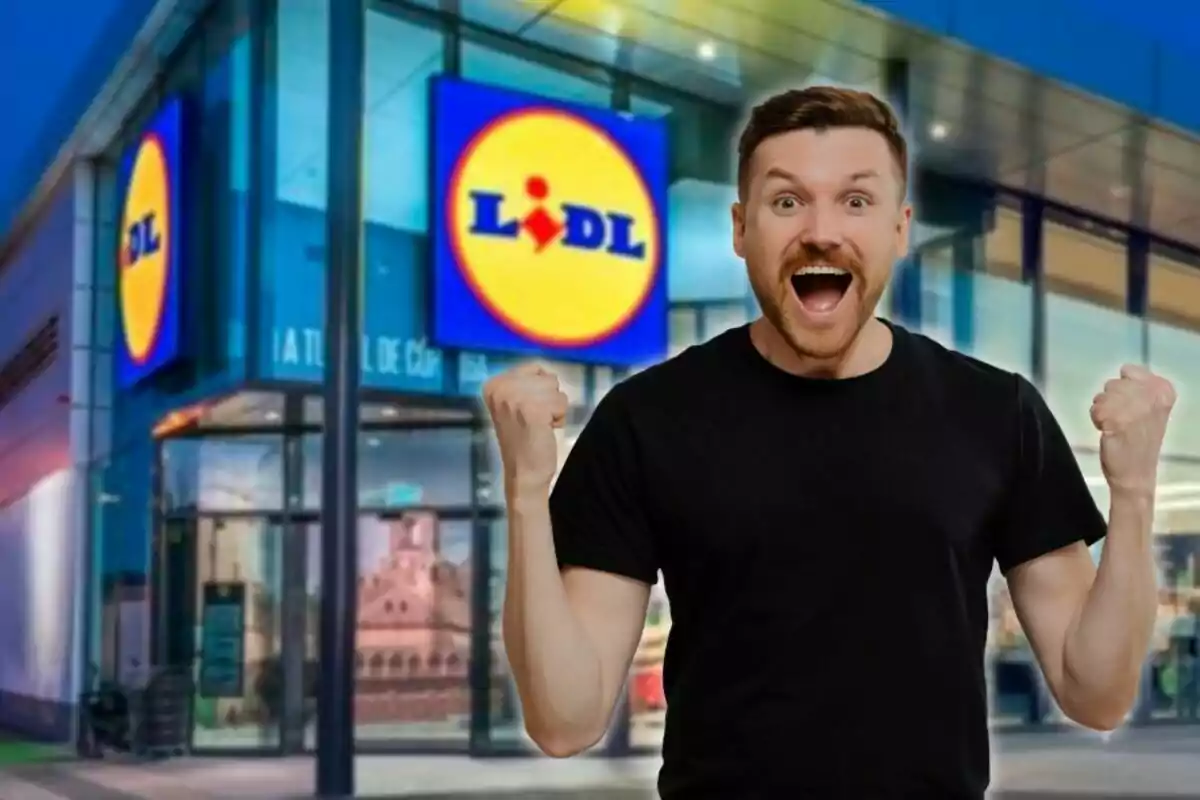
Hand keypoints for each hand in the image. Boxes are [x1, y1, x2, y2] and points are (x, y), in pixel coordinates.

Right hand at [483, 363, 569, 495]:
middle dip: (548, 400)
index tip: (527, 411)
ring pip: (556, 390)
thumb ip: (525, 384)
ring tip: (540, 426)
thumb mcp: (514, 404)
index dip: (540, 391)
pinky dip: (559, 418)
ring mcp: (515, 397)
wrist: (523, 473)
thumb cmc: (522, 440)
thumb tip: (546, 373)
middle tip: (535, 421)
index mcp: (493, 384)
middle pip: (547, 378)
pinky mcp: (532, 410)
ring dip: (555, 409)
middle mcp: (501, 387)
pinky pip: (561, 403)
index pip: (535, 368)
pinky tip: (546, 430)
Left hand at [1091, 364, 1175, 496]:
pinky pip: (1095, 408)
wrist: (1136, 473)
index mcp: (1165, 389)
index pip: (1129, 370)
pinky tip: (1108, 432)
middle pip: (1113, 383)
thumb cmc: (1140, 439)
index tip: (1132, 408)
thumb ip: (1140, 386)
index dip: (1123, 389)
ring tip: (1116, 426)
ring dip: (1103, 410)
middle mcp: (1154, 394)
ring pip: (1102, 395)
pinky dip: (1096, 419)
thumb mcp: (1150, 407)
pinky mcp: (1117, 418)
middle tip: (1122, 420)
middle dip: (1111, 400)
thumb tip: (1125, 369)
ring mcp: (1136, 406)